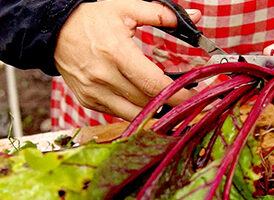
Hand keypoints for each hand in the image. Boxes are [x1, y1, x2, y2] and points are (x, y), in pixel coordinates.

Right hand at [54, 0, 200, 120]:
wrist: (53, 29)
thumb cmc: (90, 18)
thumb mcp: (126, 8)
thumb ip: (162, 14)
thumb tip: (195, 16)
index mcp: (117, 53)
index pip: (154, 84)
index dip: (179, 95)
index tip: (195, 99)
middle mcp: (104, 76)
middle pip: (147, 102)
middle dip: (172, 105)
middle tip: (190, 104)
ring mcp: (94, 92)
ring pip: (134, 114)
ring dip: (155, 113)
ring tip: (172, 108)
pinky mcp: (88, 100)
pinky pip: (118, 114)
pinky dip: (136, 112)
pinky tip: (148, 106)